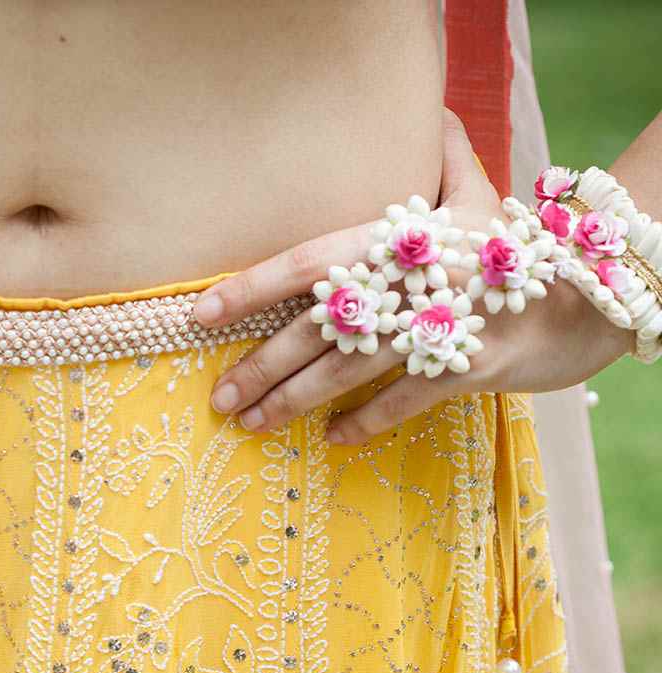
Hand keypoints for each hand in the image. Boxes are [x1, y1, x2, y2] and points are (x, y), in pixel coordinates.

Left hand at [192, 108, 633, 444]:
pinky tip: (334, 439)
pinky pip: (402, 401)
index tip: (200, 313)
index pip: (307, 261)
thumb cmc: (517, 250)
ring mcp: (437, 327)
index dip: (251, 286)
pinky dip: (366, 421)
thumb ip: (443, 162)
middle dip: (261, 365)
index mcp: (397, 241)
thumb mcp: (478, 200)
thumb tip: (431, 113)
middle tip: (219, 397)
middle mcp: (407, 282)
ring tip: (252, 422)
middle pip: (317, 327)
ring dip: (294, 400)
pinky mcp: (466, 368)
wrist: (592, 293)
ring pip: (347, 370)